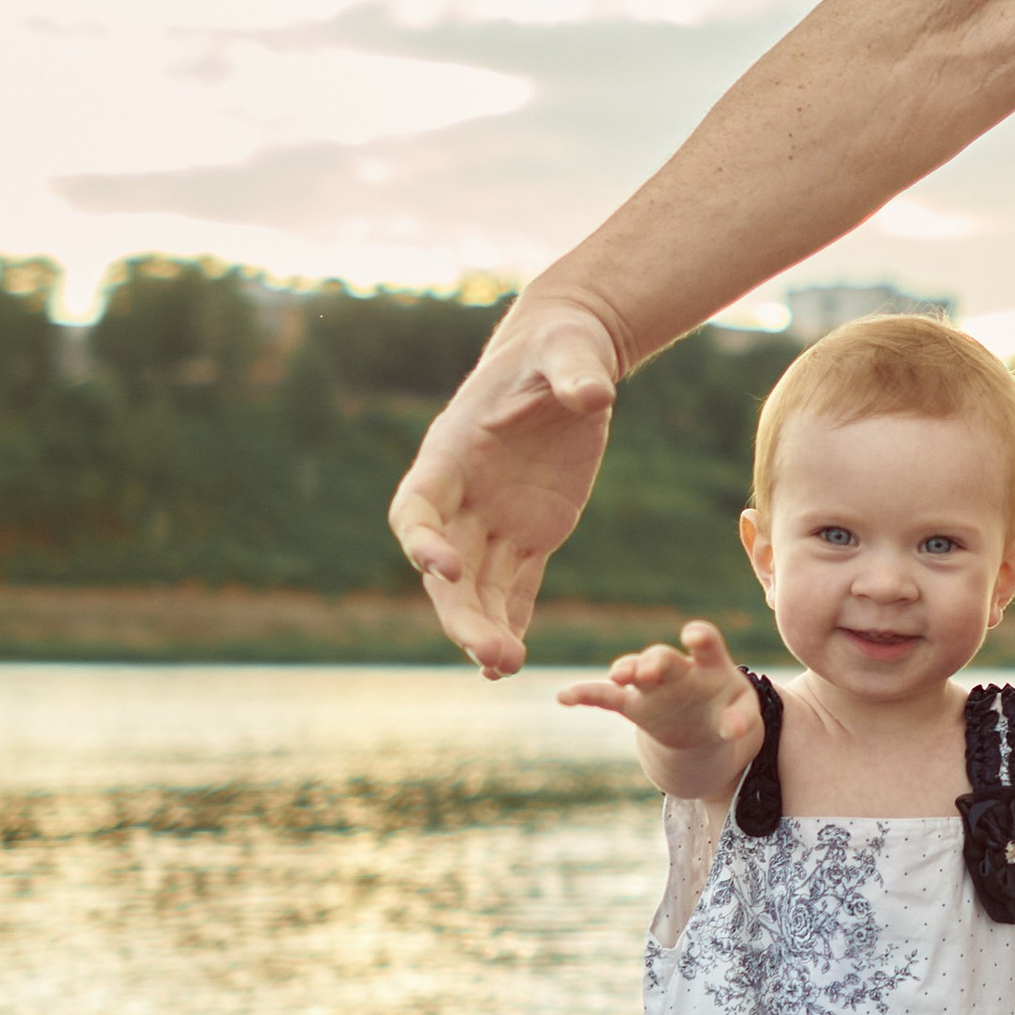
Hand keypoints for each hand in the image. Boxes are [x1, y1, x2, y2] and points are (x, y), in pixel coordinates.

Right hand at [388, 296, 625, 677]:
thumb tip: (596, 394)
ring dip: (486, 628)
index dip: (423, 542)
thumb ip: (576, 373)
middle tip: (489, 653)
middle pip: (444, 566)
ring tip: (506, 668)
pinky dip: (511, 621)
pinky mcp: (531, 533)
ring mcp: (493, 519)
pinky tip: (510, 663)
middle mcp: (462, 495)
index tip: (446, 570)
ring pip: (478, 587)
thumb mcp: (569, 350)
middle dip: (460, 611)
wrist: (571, 358)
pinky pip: (515, 586)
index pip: (418, 508)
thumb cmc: (560, 346)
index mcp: (449, 453)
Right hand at [558, 620, 762, 759]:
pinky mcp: (633, 704)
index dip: (699, 637)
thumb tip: (733, 731)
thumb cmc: (727, 708)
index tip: (693, 635)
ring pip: (633, 670)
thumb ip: (740, 719)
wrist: (703, 725)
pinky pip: (605, 697)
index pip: (705, 642)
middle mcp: (676, 667)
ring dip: (625, 671)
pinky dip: (585, 695)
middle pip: (662, 657)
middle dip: (654, 661)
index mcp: (708, 663)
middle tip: (649, 670)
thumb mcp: (741, 712)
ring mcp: (652, 684)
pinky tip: (563, 697)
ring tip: (618, 677)